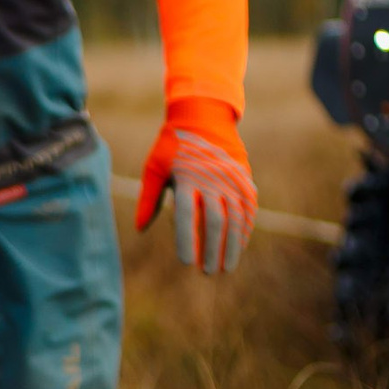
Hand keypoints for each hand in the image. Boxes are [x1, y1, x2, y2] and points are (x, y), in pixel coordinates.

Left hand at [135, 102, 254, 275]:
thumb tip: (139, 229)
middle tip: (207, 272)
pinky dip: (245, 228)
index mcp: (187, 178)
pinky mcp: (244, 178)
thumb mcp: (154, 167)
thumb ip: (147, 199)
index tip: (186, 262)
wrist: (204, 115)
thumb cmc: (172, 145)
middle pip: (215, 221)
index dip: (188, 241)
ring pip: (235, 217)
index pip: (187, 216)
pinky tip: (240, 245)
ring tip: (226, 267)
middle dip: (212, 249)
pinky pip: (248, 208)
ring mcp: (232, 179)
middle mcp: (212, 180)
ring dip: (232, 245)